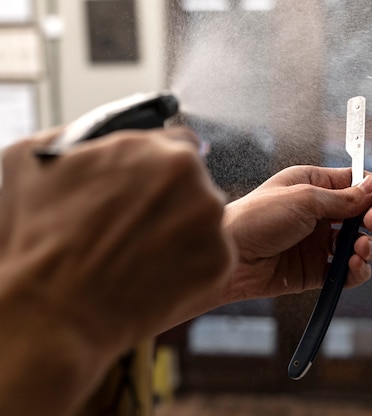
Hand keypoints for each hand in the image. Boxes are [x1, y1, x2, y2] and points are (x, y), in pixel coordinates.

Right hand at [0, 127, 234, 414]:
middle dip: (171, 200)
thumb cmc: (37, 237)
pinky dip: (189, 266)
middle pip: (194, 185)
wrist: (52, 312)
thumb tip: (98, 138)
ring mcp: (214, 228)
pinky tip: (153, 275)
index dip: (159, 167)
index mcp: (164, 153)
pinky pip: (209, 258)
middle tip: (136, 226)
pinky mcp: (219, 265)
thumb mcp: (37, 160)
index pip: (180, 145)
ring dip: (181, 232)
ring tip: (139, 254)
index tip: (148, 185)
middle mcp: (198, 184)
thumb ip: (82, 136)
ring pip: (204, 222)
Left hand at [220, 165, 371, 304]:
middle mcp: (319, 213)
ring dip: (369, 246)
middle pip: (362, 215)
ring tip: (360, 248)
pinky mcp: (316, 270)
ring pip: (359, 244)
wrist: (231, 257)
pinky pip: (347, 271)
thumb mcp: (303, 199)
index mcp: (313, 186)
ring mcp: (318, 243)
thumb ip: (342, 198)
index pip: (354, 184)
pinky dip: (358, 270)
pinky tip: (355, 266)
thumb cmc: (257, 218)